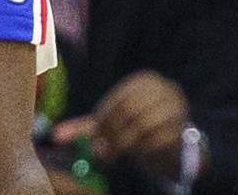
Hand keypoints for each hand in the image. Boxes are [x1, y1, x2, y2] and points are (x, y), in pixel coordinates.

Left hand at [51, 70, 189, 178]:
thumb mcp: (111, 125)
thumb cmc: (137, 128)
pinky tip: (136, 155)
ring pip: (144, 125)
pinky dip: (142, 151)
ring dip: (125, 143)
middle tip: (100, 151)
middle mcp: (163, 89)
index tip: (95, 138)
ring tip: (115, 154)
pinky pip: (157, 140)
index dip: (104, 119)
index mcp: (145, 81)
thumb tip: (55, 135)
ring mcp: (176, 107)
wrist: (173, 144)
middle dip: (113, 133)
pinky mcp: (181, 128)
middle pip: (131, 110)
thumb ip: (86, 128)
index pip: (120, 98)